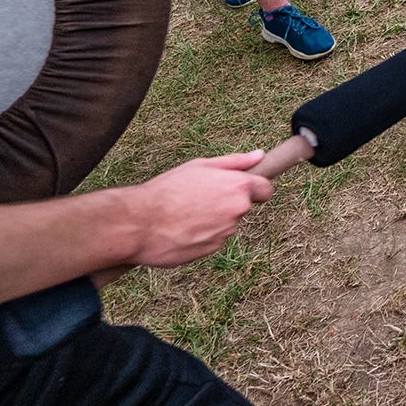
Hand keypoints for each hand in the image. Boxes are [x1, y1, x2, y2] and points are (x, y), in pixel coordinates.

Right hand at [125, 150, 274, 267]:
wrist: (139, 224)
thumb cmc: (167, 190)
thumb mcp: (199, 166)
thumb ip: (234, 162)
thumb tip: (259, 155)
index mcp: (237, 186)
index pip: (266, 189)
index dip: (256, 187)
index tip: (245, 187)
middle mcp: (237, 210)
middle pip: (241, 207)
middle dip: (226, 202)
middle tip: (197, 197)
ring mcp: (225, 232)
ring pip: (225, 223)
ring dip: (211, 219)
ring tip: (184, 212)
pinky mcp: (212, 250)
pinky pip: (212, 239)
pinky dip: (200, 234)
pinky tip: (180, 228)